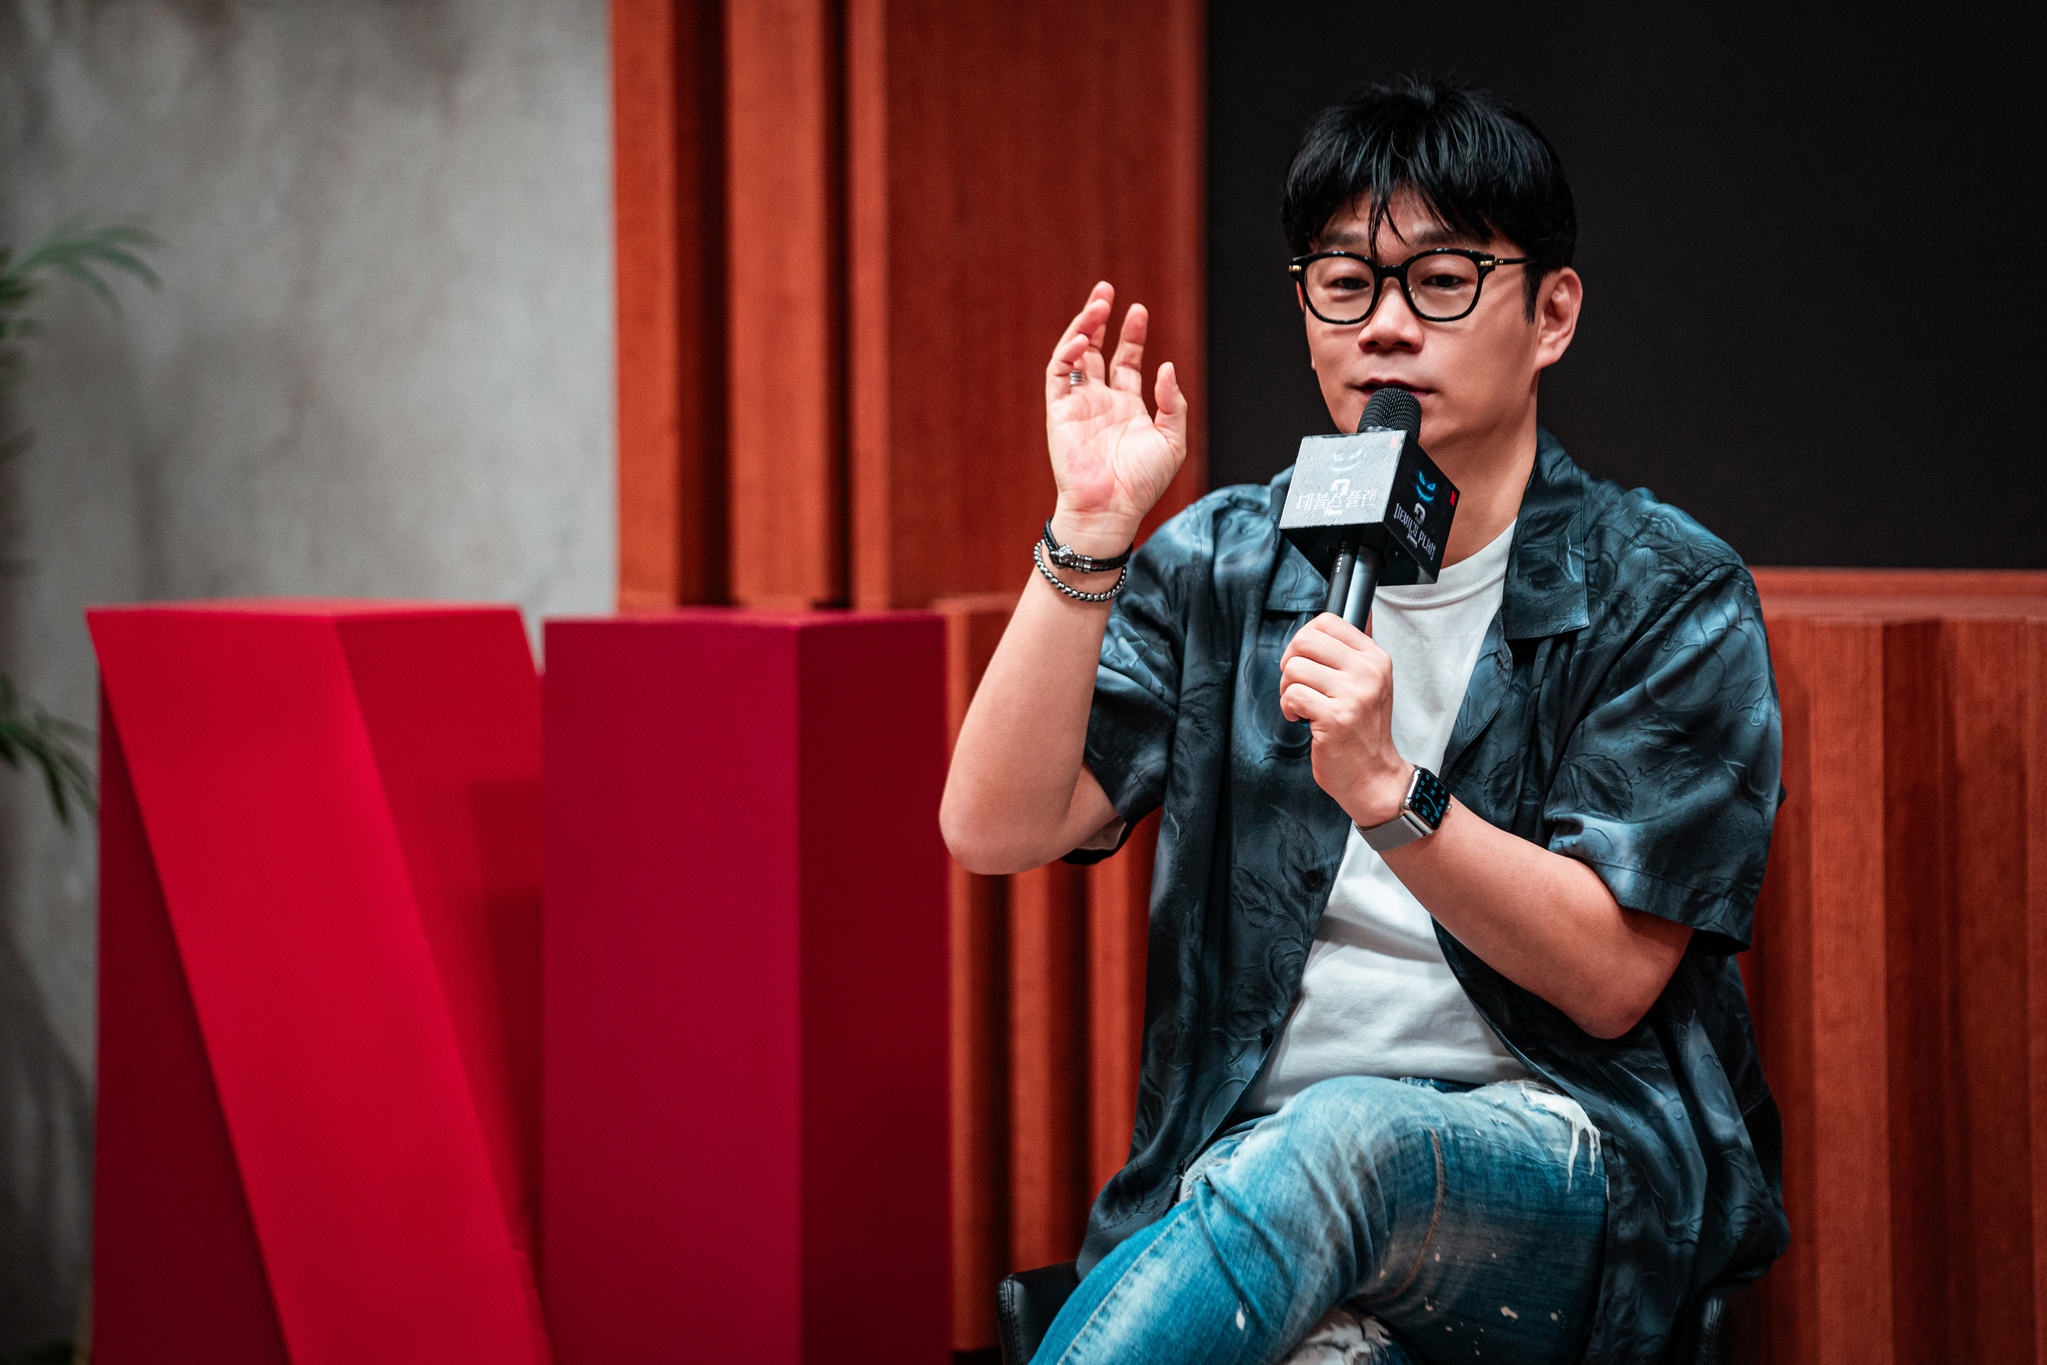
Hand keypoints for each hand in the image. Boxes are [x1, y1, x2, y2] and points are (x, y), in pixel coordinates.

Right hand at [1044, 283, 1188, 555]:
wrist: (1111, 508)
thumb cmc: (1141, 483)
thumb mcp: (1172, 440)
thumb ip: (1173, 403)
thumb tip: (1166, 367)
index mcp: (1126, 408)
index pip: (1125, 361)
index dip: (1131, 335)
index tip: (1138, 312)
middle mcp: (1100, 402)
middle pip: (1096, 350)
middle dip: (1100, 319)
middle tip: (1106, 291)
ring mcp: (1078, 405)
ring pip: (1075, 355)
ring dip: (1083, 328)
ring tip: (1096, 304)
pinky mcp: (1058, 411)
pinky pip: (1059, 374)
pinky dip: (1068, 352)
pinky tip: (1084, 339)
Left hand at [1278, 614, 1412, 826]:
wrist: (1373, 775)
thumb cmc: (1364, 731)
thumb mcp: (1371, 684)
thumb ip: (1352, 652)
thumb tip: (1345, 615)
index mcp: (1375, 658)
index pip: (1328, 621)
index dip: (1305, 639)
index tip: (1306, 659)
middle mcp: (1367, 673)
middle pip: (1305, 640)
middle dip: (1290, 662)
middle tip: (1297, 683)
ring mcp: (1353, 695)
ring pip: (1294, 668)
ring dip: (1287, 689)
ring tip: (1302, 705)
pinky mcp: (1334, 717)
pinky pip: (1292, 695)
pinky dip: (1289, 708)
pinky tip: (1303, 719)